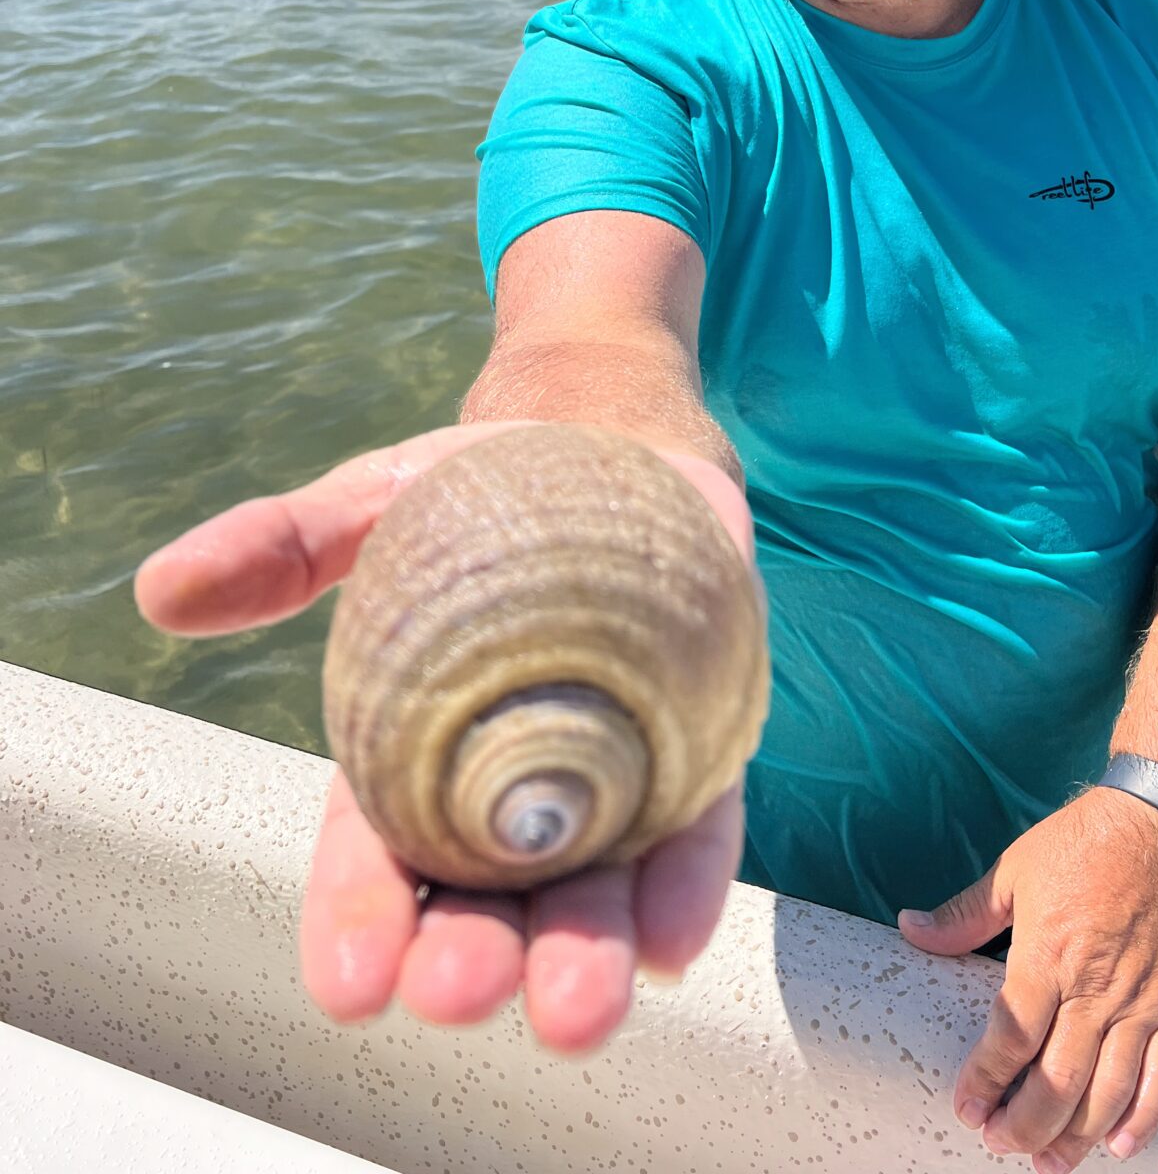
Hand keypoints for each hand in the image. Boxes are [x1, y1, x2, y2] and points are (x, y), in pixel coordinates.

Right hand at [135, 420, 754, 1049]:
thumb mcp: (374, 503)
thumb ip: (285, 548)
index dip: (359, 919)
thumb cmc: (476, 493)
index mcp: (413, 757)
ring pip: (593, 889)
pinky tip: (676, 940)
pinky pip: (698, 832)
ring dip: (584, 954)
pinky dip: (687, 889)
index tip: (349, 987)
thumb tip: (161, 589)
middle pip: (484, 899)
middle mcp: (510, 796)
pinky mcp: (699, 753)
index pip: (376, 856)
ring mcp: (611, 782)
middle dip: (473, 956)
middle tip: (461, 992)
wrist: (616, 445)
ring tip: (577, 1008)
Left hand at [899, 786, 1157, 1168]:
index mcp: (1047, 954)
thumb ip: (963, 915)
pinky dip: (1141, 1117)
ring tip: (1048, 1162)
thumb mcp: (1013, 871)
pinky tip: (1117, 1145)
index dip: (986, 1080)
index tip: (966, 1108)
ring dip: (1077, 1136)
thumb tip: (909, 929)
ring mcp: (1139, 1002)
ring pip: (1108, 1091)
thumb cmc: (1081, 845)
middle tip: (999, 1143)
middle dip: (1025, 1124)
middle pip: (1058, 1080)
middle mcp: (1094, 988)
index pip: (1012, 1036)